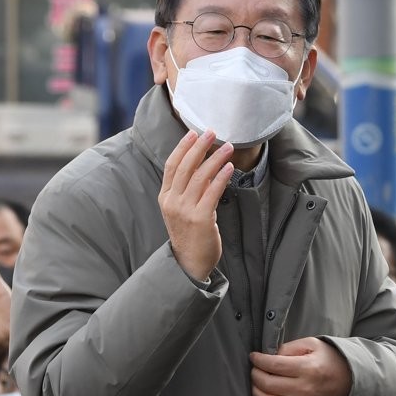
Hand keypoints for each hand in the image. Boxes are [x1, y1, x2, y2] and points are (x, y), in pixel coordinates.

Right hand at [159, 130, 234, 280]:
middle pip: (185, 167)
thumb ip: (189, 190)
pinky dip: (221, 177)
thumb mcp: (182, 209)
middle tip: (211, 132)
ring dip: (215, 158)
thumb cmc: (190, 235)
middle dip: (199, 147)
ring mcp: (185, 210)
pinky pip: (212, 192)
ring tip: (227, 147)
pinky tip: (229, 167)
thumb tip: (205, 167)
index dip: (182, 147)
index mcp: (165, 197)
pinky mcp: (200, 218)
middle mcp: (172, 202)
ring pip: (200, 177)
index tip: (193, 133)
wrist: (190, 262)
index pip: (171, 165)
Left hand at [249, 337, 352, 395]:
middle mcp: (305, 389)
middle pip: (268, 383)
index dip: (258, 360)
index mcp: (307, 368)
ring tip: (257, 384)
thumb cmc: (331, 360)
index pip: (273, 364)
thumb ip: (290, 347)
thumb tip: (270, 356)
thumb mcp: (314, 345)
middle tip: (255, 369)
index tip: (253, 357)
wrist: (353, 382)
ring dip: (257, 392)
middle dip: (255, 374)